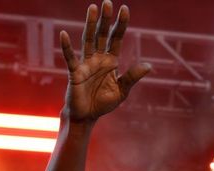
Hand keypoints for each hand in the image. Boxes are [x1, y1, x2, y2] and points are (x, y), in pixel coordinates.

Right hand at [60, 1, 150, 122]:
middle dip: (106, 19)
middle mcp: (98, 58)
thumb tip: (149, 66)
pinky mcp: (75, 72)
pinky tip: (64, 34)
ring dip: (90, 25)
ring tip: (93, 8)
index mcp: (111, 61)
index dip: (120, 25)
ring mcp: (86, 63)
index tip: (125, 9)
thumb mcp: (122, 91)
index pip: (116, 39)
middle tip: (108, 3)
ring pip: (88, 40)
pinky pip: (70, 58)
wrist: (87, 116)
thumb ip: (132, 77)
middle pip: (103, 35)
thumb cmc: (103, 103)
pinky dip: (67, 47)